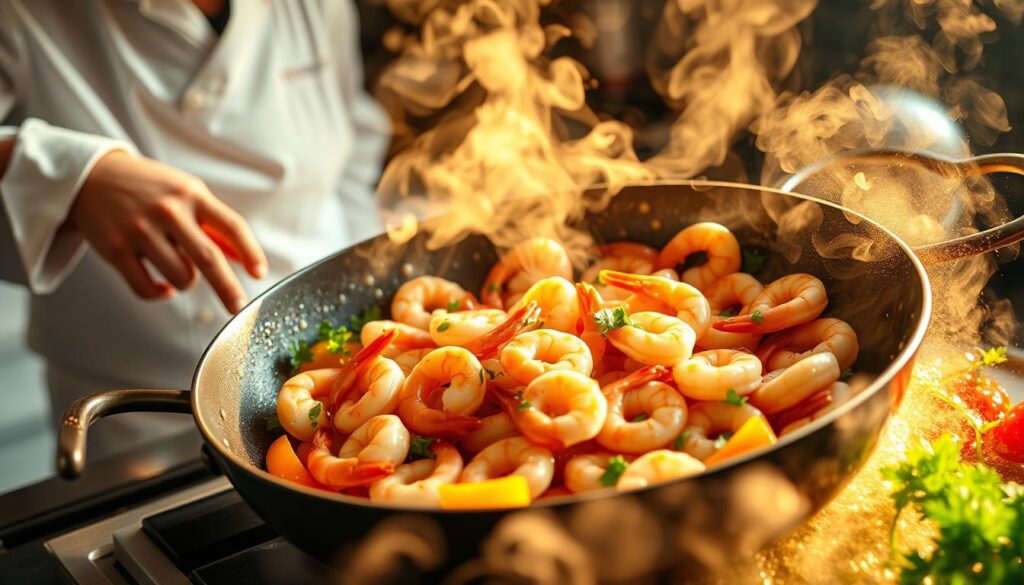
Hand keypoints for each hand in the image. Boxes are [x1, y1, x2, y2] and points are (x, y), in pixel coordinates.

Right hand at [70, 150, 266, 312]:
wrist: (92, 177)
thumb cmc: (149, 188)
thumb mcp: (187, 194)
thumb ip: (215, 225)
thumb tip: (244, 258)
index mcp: (192, 194)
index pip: (232, 226)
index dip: (251, 252)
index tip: (260, 273)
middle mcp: (168, 211)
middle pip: (208, 259)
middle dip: (228, 288)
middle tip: (238, 305)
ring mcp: (140, 230)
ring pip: (180, 277)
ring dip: (187, 283)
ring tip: (181, 270)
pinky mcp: (116, 249)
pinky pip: (146, 288)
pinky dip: (160, 294)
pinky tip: (163, 288)